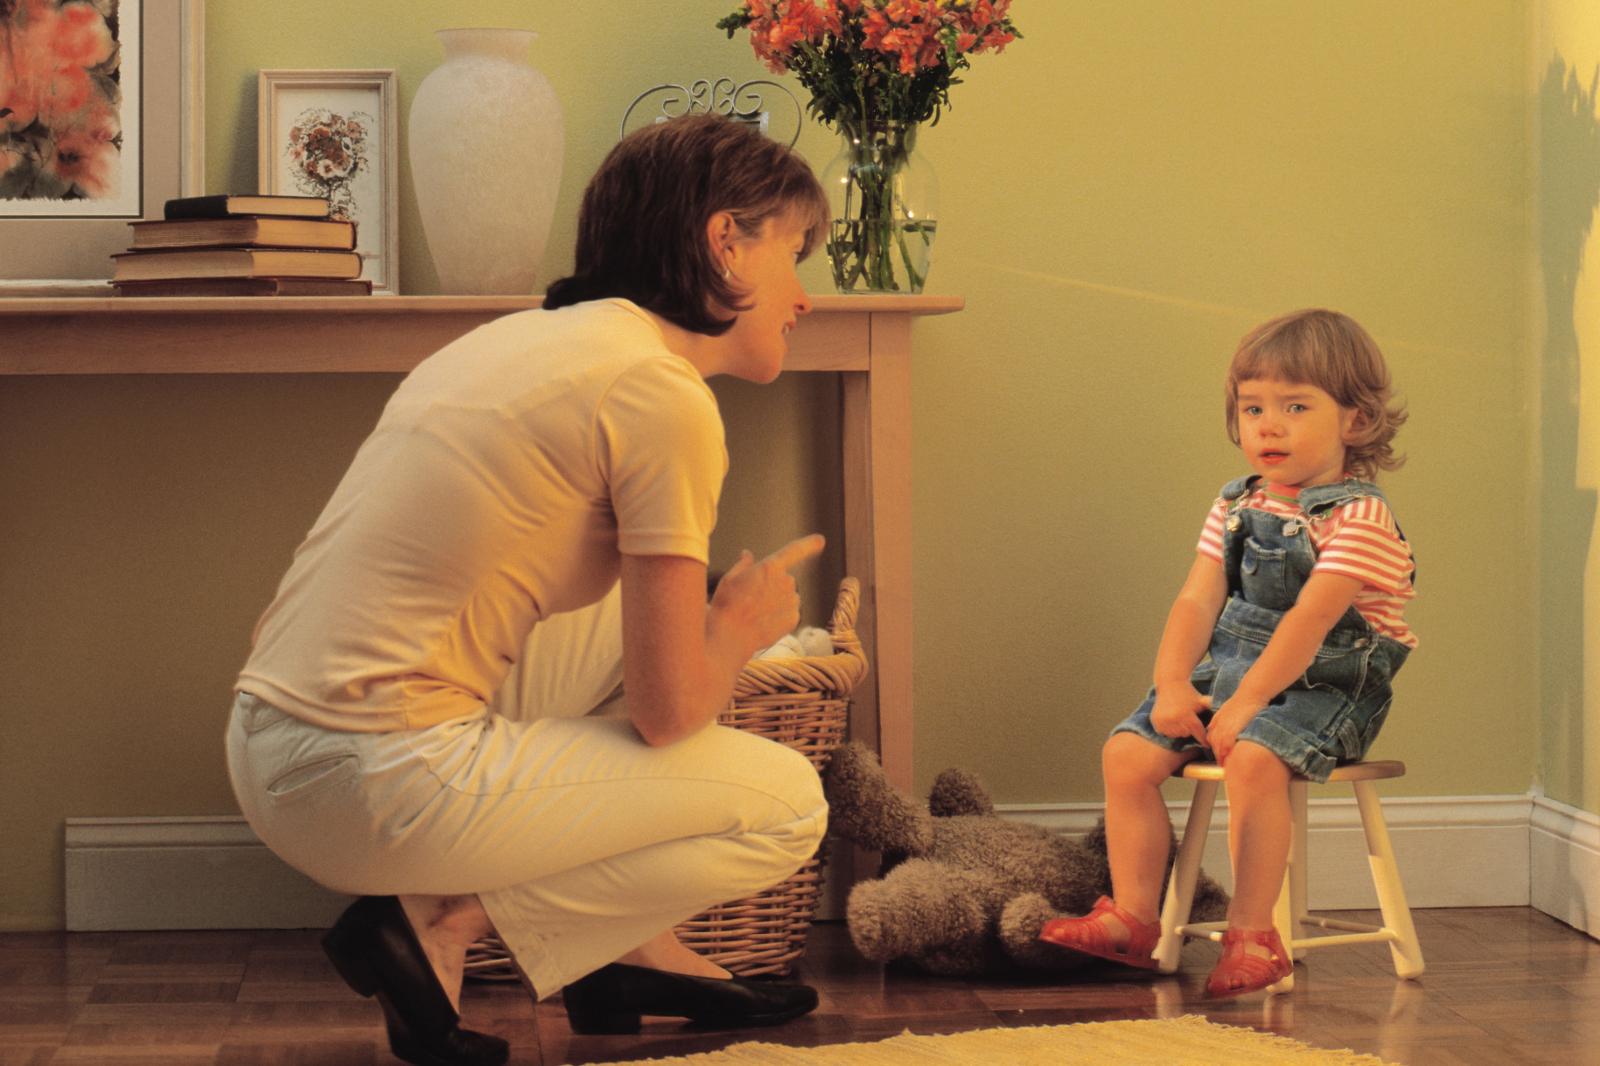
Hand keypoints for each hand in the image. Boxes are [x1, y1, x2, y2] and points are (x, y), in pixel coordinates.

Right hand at [710, 534, 825, 654]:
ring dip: (776, 601)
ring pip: (787, 596)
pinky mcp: (794, 619)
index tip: (820, 540)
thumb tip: (747, 555)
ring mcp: (792, 601)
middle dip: (772, 585)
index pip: (794, 551)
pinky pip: (789, 612)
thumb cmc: (727, 605)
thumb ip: (743, 565)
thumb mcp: (730, 579)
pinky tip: (763, 622)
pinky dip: (779, 615)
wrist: (732, 636)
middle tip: (752, 598)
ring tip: (755, 613)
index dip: (809, 544)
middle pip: (784, 579)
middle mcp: (786, 582)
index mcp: (771, 567)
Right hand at [1149, 682, 1210, 747]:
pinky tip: (1172, 720)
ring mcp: (1164, 721)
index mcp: (1187, 715)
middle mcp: (1174, 719)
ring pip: (1176, 734)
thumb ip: (1213, 709)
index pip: (1198, 733)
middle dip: (1190, 729)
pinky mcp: (1156, 721)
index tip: (1207, 745)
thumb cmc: (1190, 693)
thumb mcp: (1202, 700)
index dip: (1203, 739)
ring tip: (1180, 719)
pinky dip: (1169, 729)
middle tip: (1189, 720)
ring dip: (1180, 730)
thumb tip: (1228, 717)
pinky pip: (1165, 732)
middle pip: (1187, 734)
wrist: (1171, 683)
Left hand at [1206, 693, 1267, 764]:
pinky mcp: (1234, 727)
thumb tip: (1210, 727)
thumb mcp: (1224, 709)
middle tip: (1221, 763)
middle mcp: (1219, 724)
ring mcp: (1226, 725)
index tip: (1218, 755)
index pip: (1211, 737)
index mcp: (1217, 720)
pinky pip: (1227, 741)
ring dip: (1221, 755)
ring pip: (1220, 744)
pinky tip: (1228, 756)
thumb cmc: (1240, 701)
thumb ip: (1217, 719)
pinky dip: (1227, 750)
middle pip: (1214, 743)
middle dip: (1217, 754)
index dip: (1214, 747)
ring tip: (1224, 764)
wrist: (1250, 694)